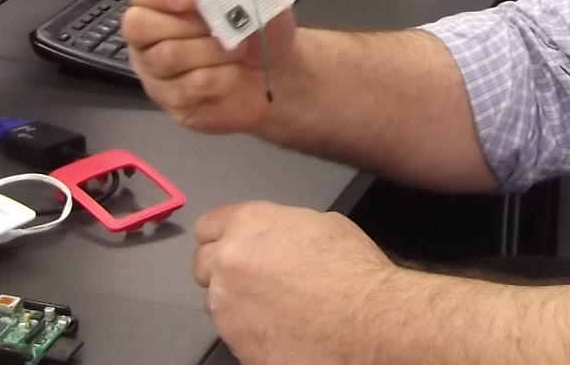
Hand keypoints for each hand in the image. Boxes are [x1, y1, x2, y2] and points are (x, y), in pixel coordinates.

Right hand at [121, 0, 298, 133]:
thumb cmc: (260, 26)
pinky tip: (231, 76)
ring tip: (236, 50)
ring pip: (164, 56)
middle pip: (140, 25)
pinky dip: (215, 80)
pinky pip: (181, 89)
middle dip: (187, 26)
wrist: (279, 74)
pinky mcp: (169, 99)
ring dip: (207, 52)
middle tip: (224, 28)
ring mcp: (156, 67)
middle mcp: (153, 30)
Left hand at [193, 201, 396, 363]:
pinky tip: (284, 331)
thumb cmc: (353, 270)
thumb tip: (276, 239)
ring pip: (218, 303)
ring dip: (239, 303)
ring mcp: (227, 308)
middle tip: (256, 280)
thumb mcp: (322, 224)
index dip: (223, 236)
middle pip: (202, 265)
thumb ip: (281, 227)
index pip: (208, 226)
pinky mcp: (236, 345)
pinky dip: (253, 332)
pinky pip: (235, 335)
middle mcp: (227, 263)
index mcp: (247, 225)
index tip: (235, 247)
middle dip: (224, 270)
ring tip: (279, 309)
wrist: (367, 322)